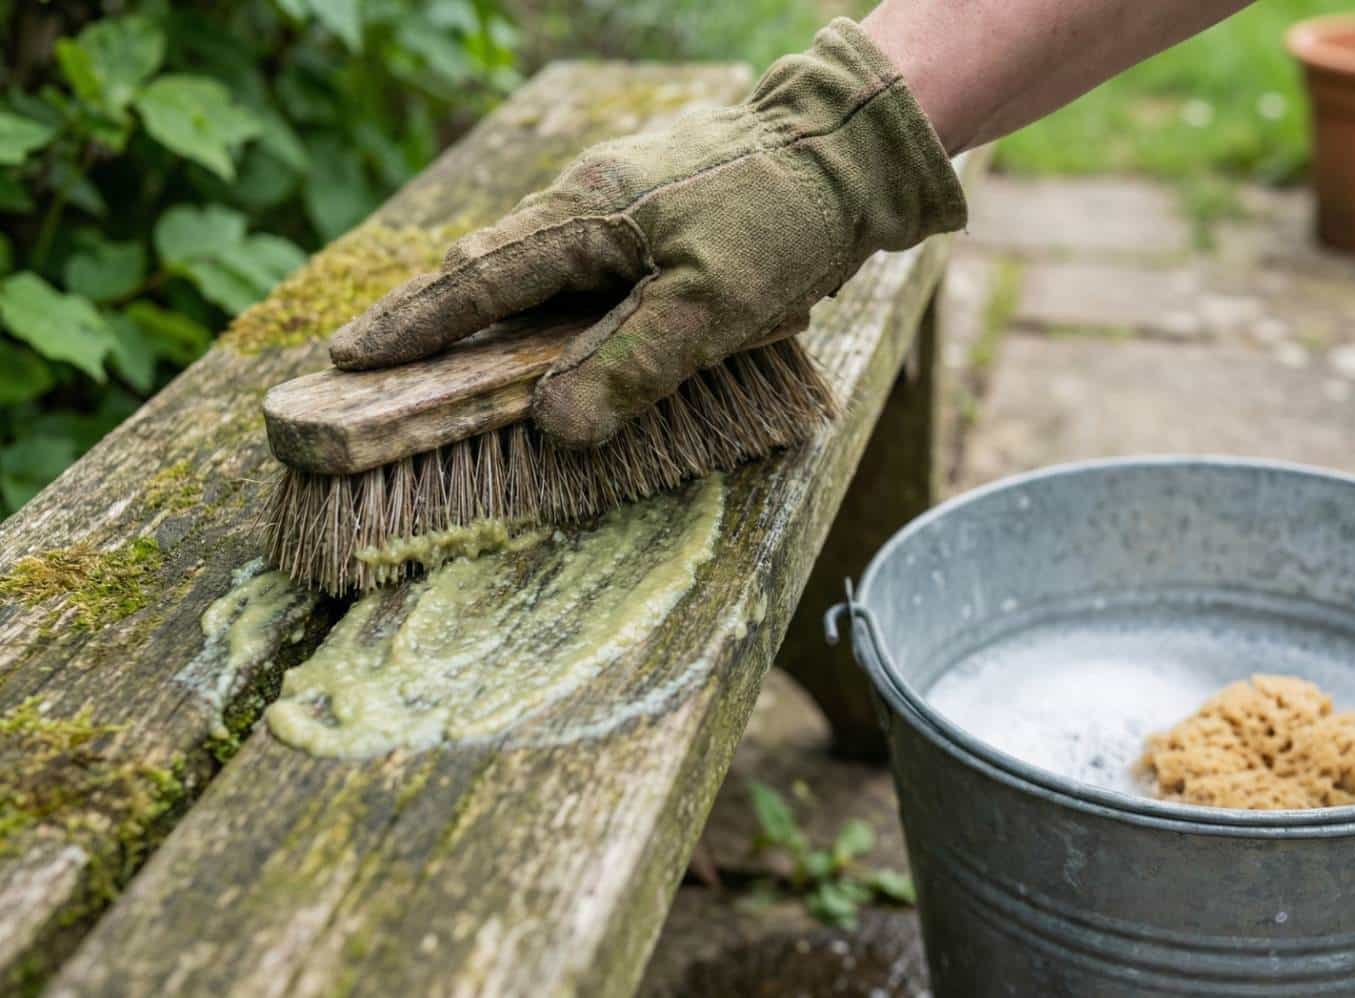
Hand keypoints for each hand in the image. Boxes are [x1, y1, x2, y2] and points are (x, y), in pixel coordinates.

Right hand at [329, 18, 964, 446]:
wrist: (846, 157)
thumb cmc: (779, 222)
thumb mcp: (710, 305)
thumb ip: (630, 365)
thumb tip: (551, 422)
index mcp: (583, 218)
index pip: (475, 280)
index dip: (412, 325)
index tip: (347, 357)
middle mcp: (586, 209)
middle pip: (490, 275)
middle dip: (435, 325)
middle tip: (385, 376)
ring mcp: (617, 215)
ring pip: (537, 279)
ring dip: (498, 327)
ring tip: (461, 378)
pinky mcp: (650, 228)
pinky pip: (583, 280)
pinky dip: (558, 318)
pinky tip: (565, 351)